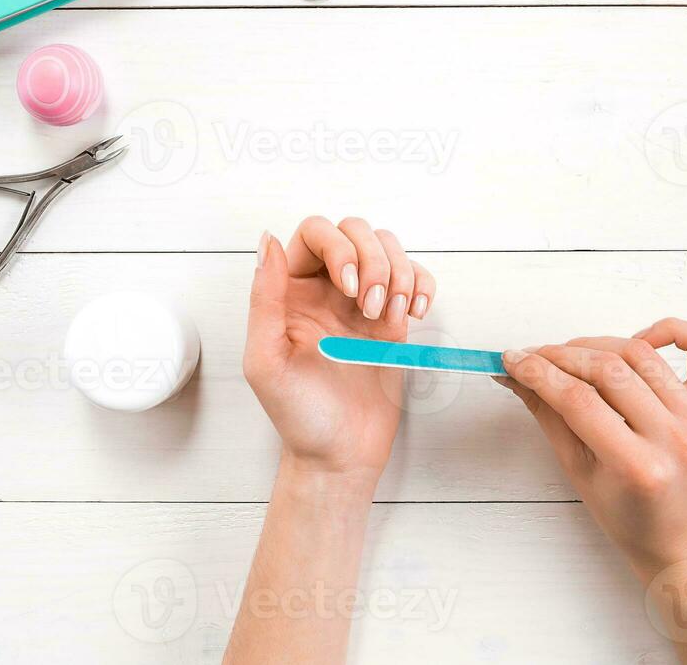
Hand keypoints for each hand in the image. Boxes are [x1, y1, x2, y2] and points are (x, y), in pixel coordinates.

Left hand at [245, 216, 436, 483]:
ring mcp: (363, 301)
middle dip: (373, 259)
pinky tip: (413, 315)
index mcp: (290, 291)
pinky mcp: (394, 318)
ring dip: (398, 273)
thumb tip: (267, 240)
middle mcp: (326, 288)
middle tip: (371, 308)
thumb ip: (264, 299)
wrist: (340, 455)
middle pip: (356, 230)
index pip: (315, 233)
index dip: (338, 247)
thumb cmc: (298, 415)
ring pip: (388, 247)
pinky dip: (422, 286)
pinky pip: (414, 278)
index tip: (349, 287)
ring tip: (390, 317)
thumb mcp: (266, 360)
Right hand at [499, 318, 686, 571]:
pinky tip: (641, 338)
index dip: (538, 373)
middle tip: (533, 356)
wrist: (678, 539)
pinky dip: (672, 330)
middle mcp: (673, 437)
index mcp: (638, 466)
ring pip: (641, 354)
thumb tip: (517, 374)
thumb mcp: (577, 471)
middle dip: (561, 356)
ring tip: (571, 355)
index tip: (512, 360)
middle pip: (608, 370)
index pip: (578, 399)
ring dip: (598, 344)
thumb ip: (549, 415)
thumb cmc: (628, 515)